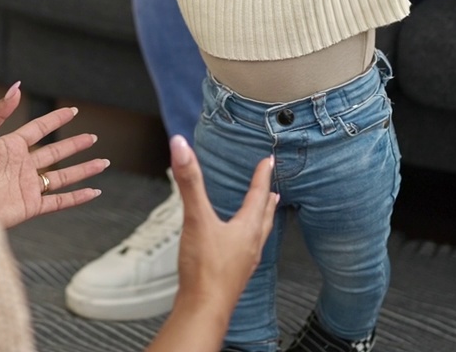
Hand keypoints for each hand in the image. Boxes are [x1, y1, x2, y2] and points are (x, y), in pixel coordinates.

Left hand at [0, 82, 107, 227]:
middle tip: (92, 137)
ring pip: (62, 176)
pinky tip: (94, 192)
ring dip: (83, 169)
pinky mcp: (30, 206)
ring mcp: (27, 186)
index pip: (38, 129)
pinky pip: (60, 201)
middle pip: (55, 152)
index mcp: (9, 147)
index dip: (55, 120)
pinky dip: (78, 197)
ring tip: (102, 162)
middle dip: (74, 145)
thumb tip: (15, 88)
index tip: (72, 111)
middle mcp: (22, 166)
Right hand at [172, 135, 277, 314]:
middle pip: (264, 216)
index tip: (268, 162)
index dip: (262, 175)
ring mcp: (244, 262)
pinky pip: (246, 252)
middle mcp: (251, 244)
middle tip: (273, 188)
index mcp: (247, 228)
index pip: (258, 194)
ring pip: (258, 235)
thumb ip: (189, 181)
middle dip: (267, 199)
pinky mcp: (233, 276)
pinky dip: (246, 241)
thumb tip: (182, 148)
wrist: (204, 308)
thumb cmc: (205, 269)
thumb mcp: (196, 218)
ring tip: (261, 215)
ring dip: (260, 221)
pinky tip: (235, 247)